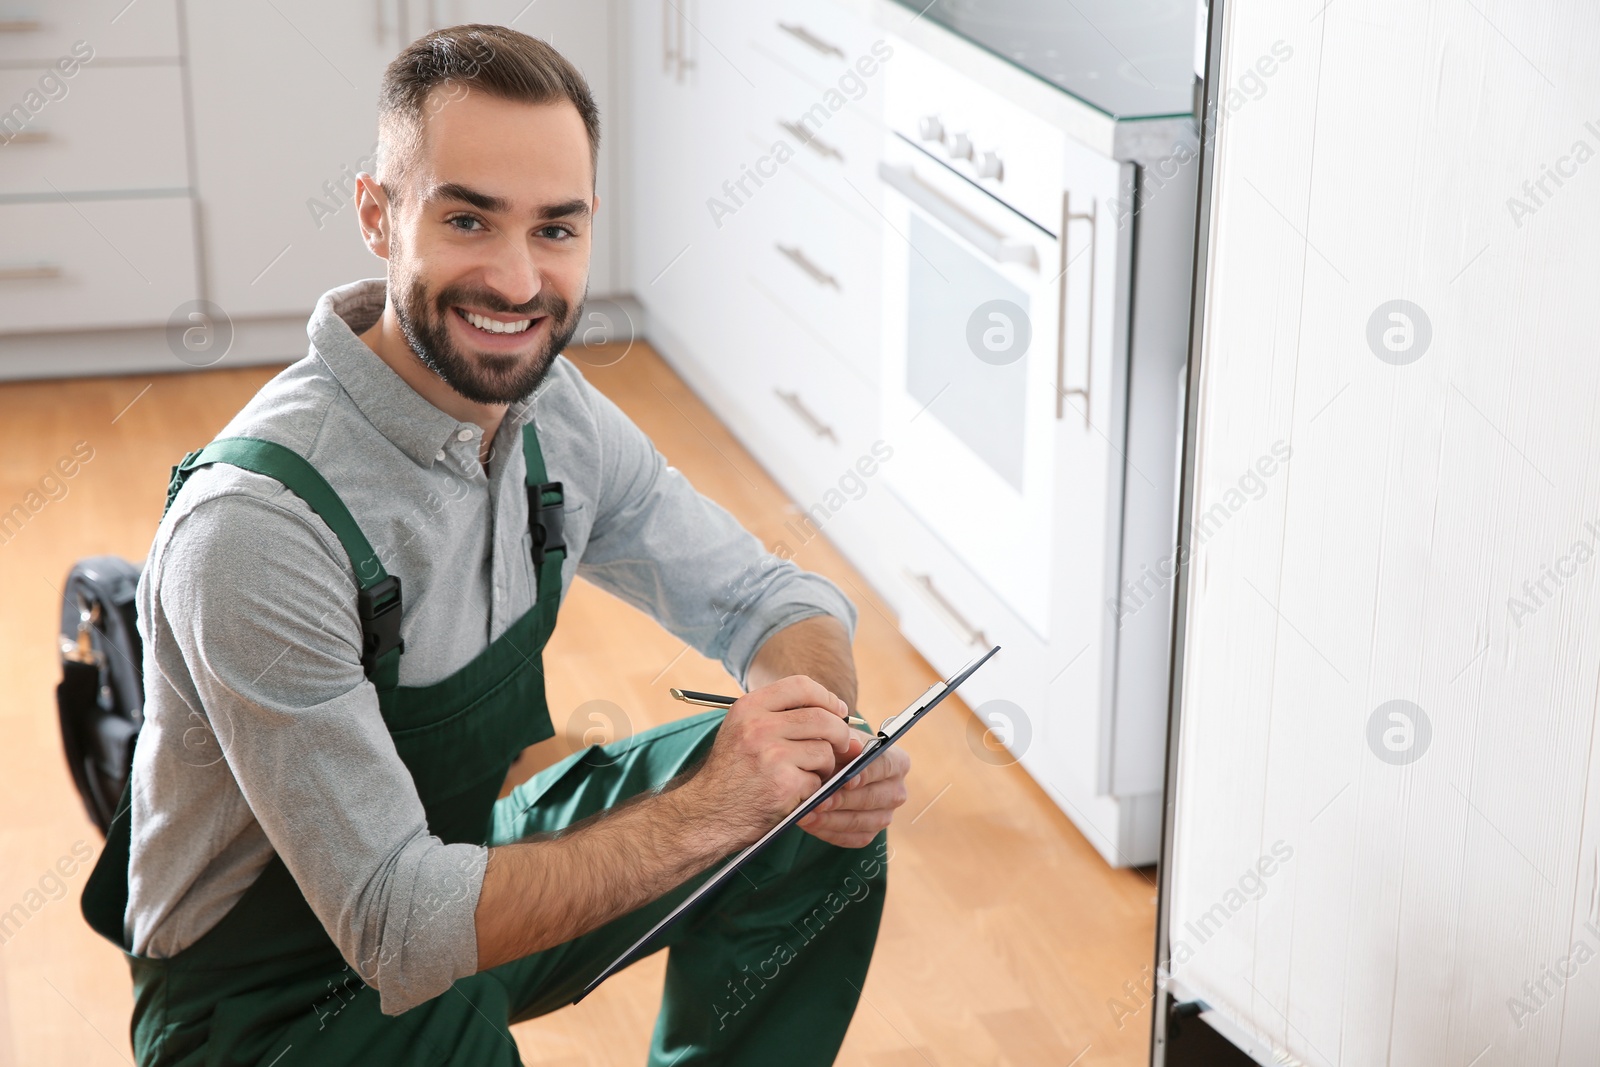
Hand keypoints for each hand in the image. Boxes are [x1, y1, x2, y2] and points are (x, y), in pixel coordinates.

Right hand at [678, 675, 855, 847]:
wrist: (707, 813)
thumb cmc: (731, 772)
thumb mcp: (742, 730)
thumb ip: (780, 716)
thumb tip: (839, 714)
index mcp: (749, 708)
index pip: (801, 686)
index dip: (828, 697)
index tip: (839, 711)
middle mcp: (758, 727)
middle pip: (822, 719)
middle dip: (840, 734)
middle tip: (844, 746)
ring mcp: (771, 756)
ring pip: (824, 751)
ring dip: (825, 766)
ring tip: (807, 774)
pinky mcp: (783, 785)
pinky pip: (817, 780)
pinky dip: (812, 789)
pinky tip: (794, 793)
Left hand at [798, 739, 910, 848]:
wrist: (832, 770)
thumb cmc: (839, 751)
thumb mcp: (842, 741)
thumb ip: (846, 743)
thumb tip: (853, 747)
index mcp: (897, 762)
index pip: (884, 767)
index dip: (865, 775)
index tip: (846, 781)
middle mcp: (896, 791)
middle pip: (872, 798)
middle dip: (842, 801)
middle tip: (818, 801)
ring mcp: (884, 816)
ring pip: (860, 822)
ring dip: (831, 820)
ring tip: (807, 814)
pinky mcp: (868, 834)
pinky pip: (850, 838)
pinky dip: (828, 832)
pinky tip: (810, 823)